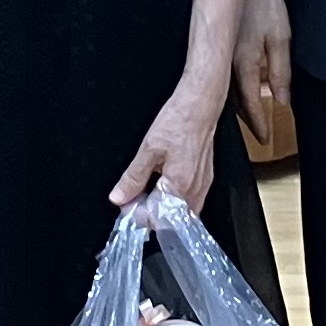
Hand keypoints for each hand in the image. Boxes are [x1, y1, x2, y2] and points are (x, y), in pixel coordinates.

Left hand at [111, 68, 228, 209]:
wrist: (200, 105)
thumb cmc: (178, 121)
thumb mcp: (148, 148)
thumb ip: (133, 177)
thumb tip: (119, 197)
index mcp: (179, 185)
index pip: (155, 217)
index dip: (137, 214)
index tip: (126, 204)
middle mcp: (194, 190)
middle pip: (170, 220)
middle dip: (150, 213)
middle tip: (135, 198)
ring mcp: (203, 186)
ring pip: (182, 213)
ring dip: (163, 208)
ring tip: (148, 191)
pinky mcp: (207, 180)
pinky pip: (191, 202)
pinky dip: (175, 201)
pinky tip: (164, 186)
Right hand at [234, 0, 293, 141]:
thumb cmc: (264, 5)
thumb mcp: (281, 38)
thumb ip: (280, 73)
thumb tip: (282, 100)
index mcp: (245, 64)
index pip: (251, 104)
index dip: (258, 124)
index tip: (264, 138)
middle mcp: (229, 65)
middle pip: (235, 102)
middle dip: (246, 120)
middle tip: (256, 134)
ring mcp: (222, 56)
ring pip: (227, 91)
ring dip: (237, 107)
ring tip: (247, 120)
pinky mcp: (221, 47)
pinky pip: (223, 78)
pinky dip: (231, 91)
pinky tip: (235, 93)